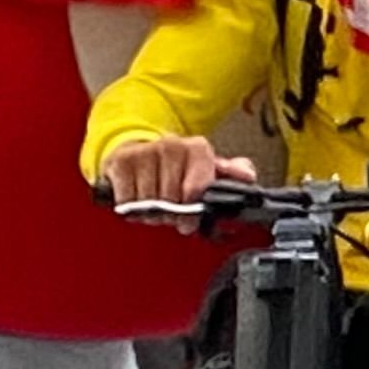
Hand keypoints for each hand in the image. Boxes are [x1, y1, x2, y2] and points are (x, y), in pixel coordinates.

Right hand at [99, 134, 243, 212]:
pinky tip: (136, 200)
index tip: (188, 223)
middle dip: (170, 215)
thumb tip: (247, 176)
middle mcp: (171, 146)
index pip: (196, 190)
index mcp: (198, 149)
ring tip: (153, 207)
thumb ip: (231, 174)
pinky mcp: (121, 162)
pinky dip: (130, 208)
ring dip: (150, 213)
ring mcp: (145, 152)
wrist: (139, 149)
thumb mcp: (207, 169)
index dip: (191, 212)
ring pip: (149, 203)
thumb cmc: (177, 166)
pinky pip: (127, 201)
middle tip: (169, 214)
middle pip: (172, 201)